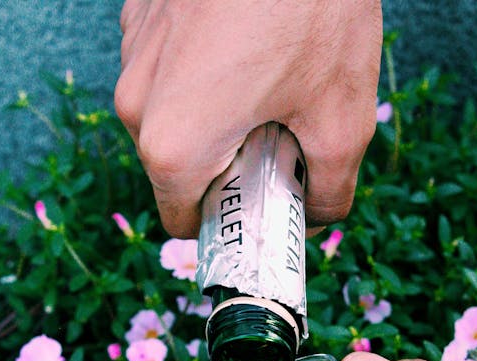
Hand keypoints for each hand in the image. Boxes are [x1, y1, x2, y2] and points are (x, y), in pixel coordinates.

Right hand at [115, 0, 381, 236]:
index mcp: (174, 147)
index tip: (260, 203)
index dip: (226, 223)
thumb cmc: (314, 10)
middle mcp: (137, 105)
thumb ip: (329, 192)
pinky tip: (248, 46)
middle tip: (279, 137)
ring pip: (175, 120)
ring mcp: (134, 55)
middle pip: (181, 171)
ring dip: (217, 120)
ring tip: (269, 82)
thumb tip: (317, 217)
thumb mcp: (341, 121)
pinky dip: (206, 77)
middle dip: (227, 167)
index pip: (184, 221)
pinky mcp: (142, 18)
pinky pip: (172, 73)